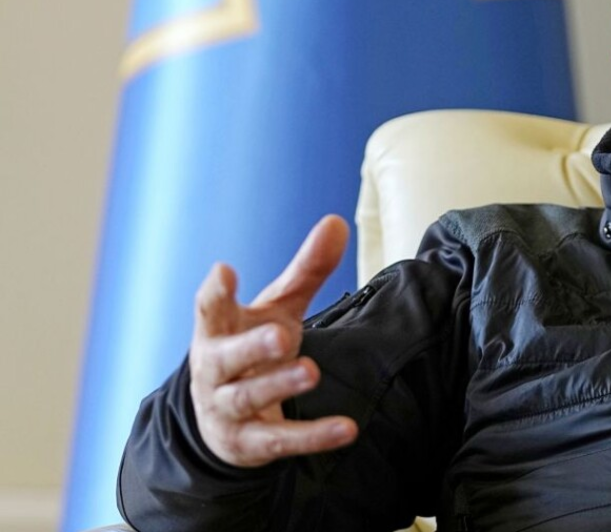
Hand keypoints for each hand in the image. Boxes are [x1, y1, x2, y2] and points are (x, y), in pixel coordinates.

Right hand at [188, 215, 358, 467]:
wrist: (223, 420)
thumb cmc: (251, 348)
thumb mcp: (277, 309)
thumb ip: (305, 270)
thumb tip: (336, 221)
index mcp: (217, 332)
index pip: (208, 310)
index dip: (215, 293)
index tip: (224, 272)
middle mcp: (215, 370)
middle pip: (227, 358)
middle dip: (253, 347)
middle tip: (281, 334)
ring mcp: (227, 409)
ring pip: (248, 398)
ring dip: (279, 385)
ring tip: (310, 371)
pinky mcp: (249, 444)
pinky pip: (281, 440)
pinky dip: (313, 436)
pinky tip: (347, 428)